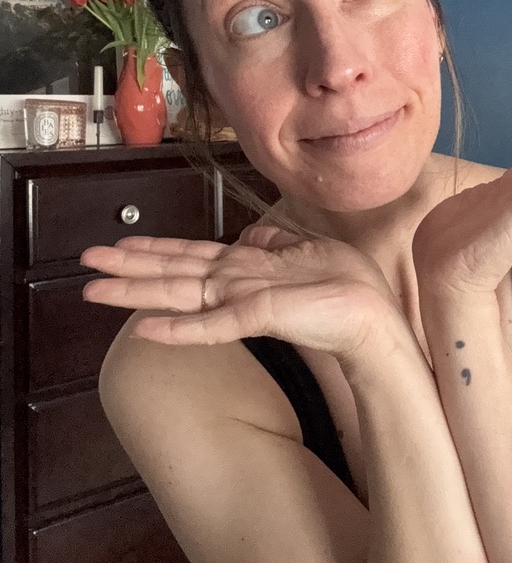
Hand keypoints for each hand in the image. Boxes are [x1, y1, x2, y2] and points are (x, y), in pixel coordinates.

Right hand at [80, 225, 399, 356]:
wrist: (373, 317)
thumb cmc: (342, 286)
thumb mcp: (303, 250)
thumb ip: (272, 243)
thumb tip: (251, 233)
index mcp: (246, 267)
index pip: (192, 255)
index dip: (156, 249)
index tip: (122, 244)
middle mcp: (236, 283)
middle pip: (173, 272)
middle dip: (129, 268)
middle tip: (86, 263)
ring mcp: (243, 301)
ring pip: (180, 294)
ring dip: (137, 292)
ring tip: (96, 289)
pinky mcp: (259, 316)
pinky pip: (213, 324)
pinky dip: (178, 328)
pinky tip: (146, 329)